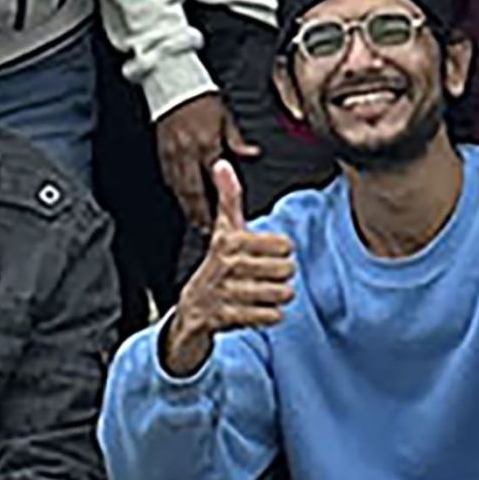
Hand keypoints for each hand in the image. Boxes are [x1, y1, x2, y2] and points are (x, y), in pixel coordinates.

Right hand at [150, 93, 254, 224]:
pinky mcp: (162, 153)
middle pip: (193, 191)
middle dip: (199, 213)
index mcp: (206, 144)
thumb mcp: (225, 116)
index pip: (213, 179)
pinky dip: (177, 193)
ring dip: (187, 208)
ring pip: (179, 188)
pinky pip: (169, 178)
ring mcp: (172, 154)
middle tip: (206, 230)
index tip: (224, 216)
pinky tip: (182, 201)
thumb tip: (253, 154)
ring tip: (195, 223)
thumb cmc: (202, 99)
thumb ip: (237, 140)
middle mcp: (187, 153)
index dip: (218, 200)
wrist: (173, 84)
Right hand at [161, 162, 293, 376]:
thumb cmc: (218, 264)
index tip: (272, 253)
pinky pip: (269, 316)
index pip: (282, 244)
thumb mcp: (224, 230)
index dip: (282, 251)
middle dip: (283, 276)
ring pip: (280, 293)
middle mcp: (226, 265)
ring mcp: (225, 292)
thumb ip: (228, 197)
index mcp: (230, 241)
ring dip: (280, 296)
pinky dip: (271, 315)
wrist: (193, 308)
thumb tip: (221, 164)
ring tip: (268, 293)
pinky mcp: (226, 316)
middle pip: (285, 269)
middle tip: (270, 277)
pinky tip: (261, 310)